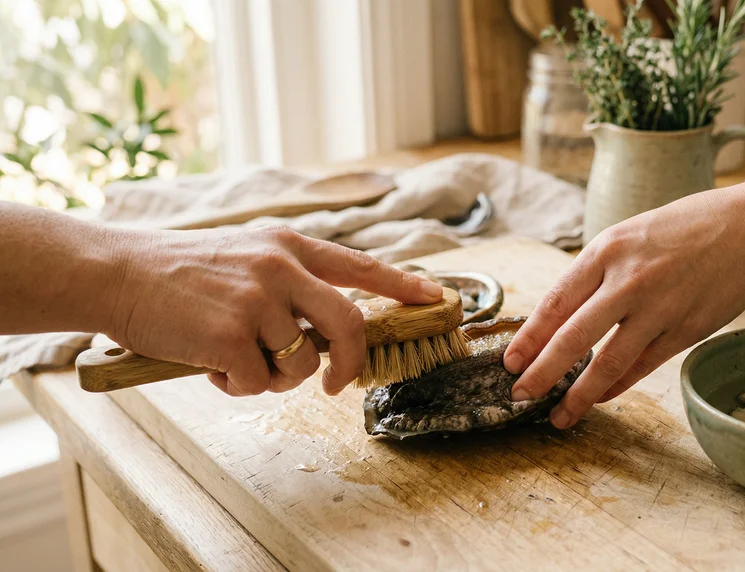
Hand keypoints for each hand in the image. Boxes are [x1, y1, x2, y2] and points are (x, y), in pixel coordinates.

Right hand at [104, 226, 441, 395]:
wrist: (116, 272)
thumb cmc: (179, 273)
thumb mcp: (245, 258)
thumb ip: (289, 285)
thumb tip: (326, 335)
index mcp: (288, 247)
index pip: (361, 266)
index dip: (403, 284)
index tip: (436, 298)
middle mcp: (281, 268)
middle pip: (350, 325)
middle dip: (350, 366)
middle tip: (335, 386)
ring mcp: (258, 301)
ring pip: (300, 365)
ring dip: (270, 377)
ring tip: (233, 362)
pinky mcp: (231, 335)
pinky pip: (256, 382)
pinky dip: (235, 386)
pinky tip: (210, 367)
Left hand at [503, 185, 744, 427]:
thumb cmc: (684, 228)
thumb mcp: (629, 235)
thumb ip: (597, 273)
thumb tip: (562, 318)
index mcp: (607, 251)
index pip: (557, 302)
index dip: (529, 337)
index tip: (510, 362)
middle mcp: (628, 281)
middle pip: (573, 337)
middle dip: (542, 372)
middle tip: (520, 395)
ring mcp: (658, 309)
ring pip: (608, 362)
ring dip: (579, 395)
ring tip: (559, 416)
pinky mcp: (684, 331)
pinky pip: (642, 366)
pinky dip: (617, 386)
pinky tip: (600, 398)